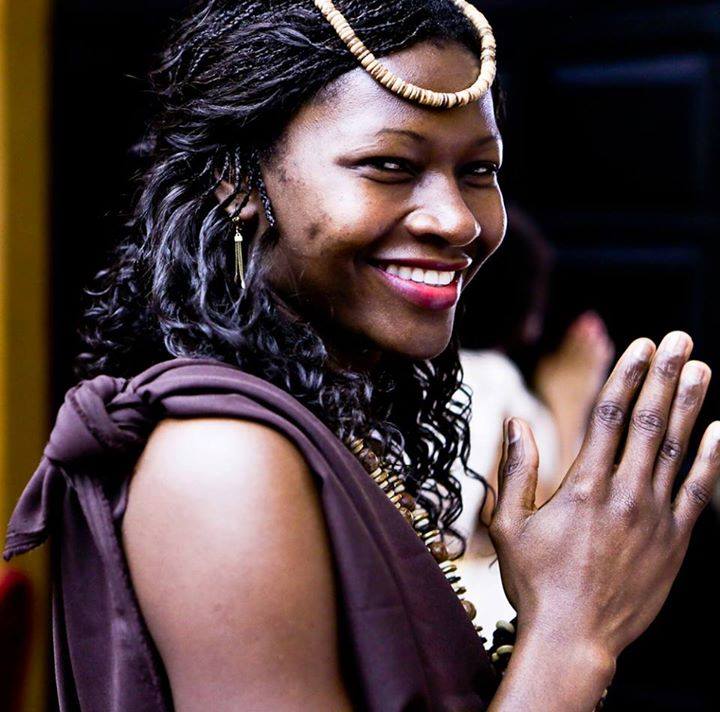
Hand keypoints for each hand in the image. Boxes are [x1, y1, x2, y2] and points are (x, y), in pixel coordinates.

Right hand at [489, 332, 718, 661]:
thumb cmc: (534, 581)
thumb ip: (515, 470)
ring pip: (676, 449)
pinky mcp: (675, 542)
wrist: (575, 639)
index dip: (626, 376)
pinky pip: (698, 492)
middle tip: (680, 341)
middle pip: (648, 422)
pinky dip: (710, 458)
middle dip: (664, 376)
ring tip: (702, 369)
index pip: (608, 416)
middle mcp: (623, 494)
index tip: (641, 346)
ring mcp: (654, 518)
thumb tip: (516, 423)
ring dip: (690, 405)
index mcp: (582, 486)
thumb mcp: (507, 525)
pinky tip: (719, 431)